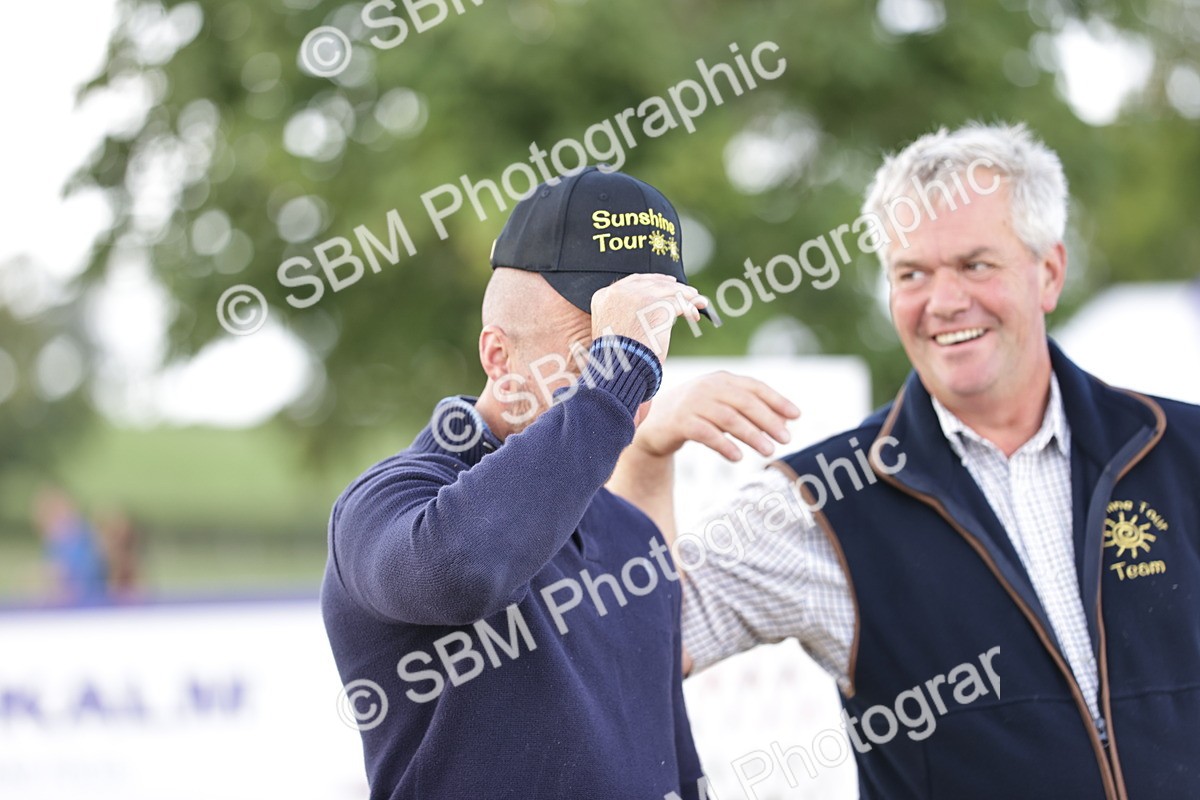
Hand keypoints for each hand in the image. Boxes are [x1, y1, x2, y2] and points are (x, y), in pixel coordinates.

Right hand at [590, 274, 707, 358]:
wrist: (619, 369)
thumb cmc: (617, 357)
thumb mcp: (613, 328)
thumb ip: (624, 313)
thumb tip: (648, 308)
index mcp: (605, 296)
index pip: (635, 281)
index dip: (655, 280)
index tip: (669, 283)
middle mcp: (620, 292)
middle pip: (653, 283)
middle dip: (674, 287)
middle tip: (689, 292)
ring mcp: (638, 298)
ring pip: (669, 290)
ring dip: (687, 296)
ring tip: (698, 302)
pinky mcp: (657, 307)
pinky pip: (679, 303)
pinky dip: (690, 308)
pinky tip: (695, 314)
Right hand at [632, 371, 799, 460]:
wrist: (654, 425)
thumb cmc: (695, 416)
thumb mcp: (722, 408)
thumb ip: (750, 411)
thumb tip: (787, 422)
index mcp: (722, 380)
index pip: (754, 387)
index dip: (777, 400)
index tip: (796, 416)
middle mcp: (708, 387)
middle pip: (744, 402)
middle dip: (768, 420)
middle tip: (786, 439)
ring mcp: (693, 403)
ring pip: (728, 418)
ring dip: (752, 435)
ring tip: (769, 451)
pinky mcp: (680, 421)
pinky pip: (706, 433)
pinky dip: (724, 444)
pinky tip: (738, 457)